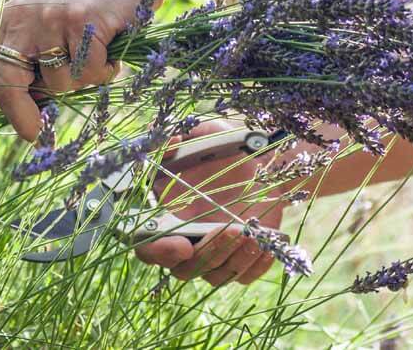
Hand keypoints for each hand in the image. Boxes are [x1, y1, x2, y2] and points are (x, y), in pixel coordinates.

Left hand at [0, 0, 164, 140]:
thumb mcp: (54, 17)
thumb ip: (39, 51)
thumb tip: (34, 106)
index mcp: (13, 18)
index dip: (9, 108)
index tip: (27, 131)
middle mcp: (26, 18)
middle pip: (11, 82)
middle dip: (27, 114)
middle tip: (42, 132)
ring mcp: (53, 19)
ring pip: (60, 83)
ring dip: (85, 81)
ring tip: (100, 55)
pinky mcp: (83, 22)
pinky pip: (91, 72)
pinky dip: (107, 69)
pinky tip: (114, 45)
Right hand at [135, 120, 286, 285]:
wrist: (259, 160)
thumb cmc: (221, 148)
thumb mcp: (199, 135)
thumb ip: (175, 137)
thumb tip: (169, 140)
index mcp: (164, 215)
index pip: (148, 247)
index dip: (160, 252)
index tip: (182, 245)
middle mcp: (185, 240)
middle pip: (183, 269)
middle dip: (208, 253)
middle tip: (231, 230)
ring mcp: (213, 254)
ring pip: (215, 275)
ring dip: (233, 259)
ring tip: (251, 234)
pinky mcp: (240, 258)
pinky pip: (244, 277)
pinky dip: (254, 266)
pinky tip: (265, 244)